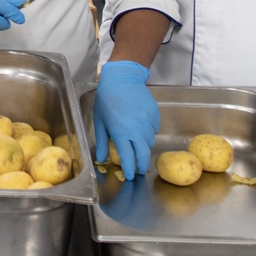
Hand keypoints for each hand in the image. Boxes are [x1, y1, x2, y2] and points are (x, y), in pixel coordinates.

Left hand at [93, 60, 158, 180]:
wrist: (122, 79)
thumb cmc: (107, 99)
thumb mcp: (100, 121)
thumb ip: (102, 141)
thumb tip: (101, 159)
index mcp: (121, 132)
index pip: (127, 157)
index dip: (130, 169)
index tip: (131, 176)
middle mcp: (136, 129)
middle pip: (143, 154)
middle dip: (142, 165)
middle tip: (141, 171)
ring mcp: (147, 122)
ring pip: (150, 141)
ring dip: (144, 147)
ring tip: (138, 146)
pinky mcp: (155, 114)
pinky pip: (154, 129)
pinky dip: (149, 132)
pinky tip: (141, 127)